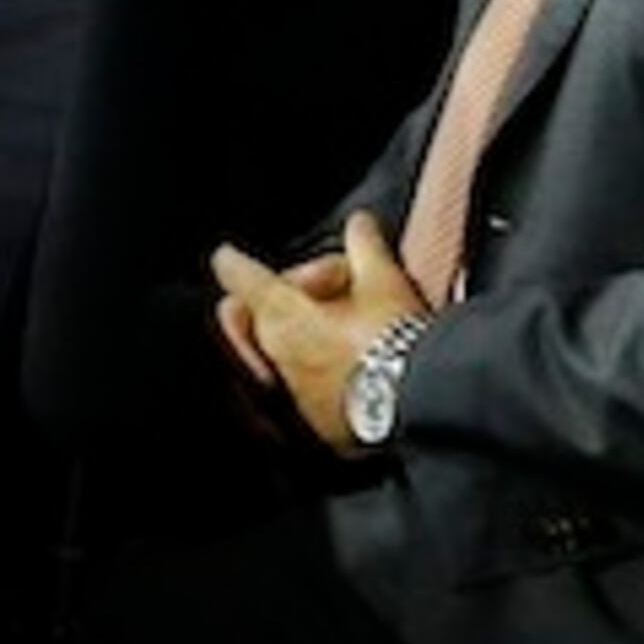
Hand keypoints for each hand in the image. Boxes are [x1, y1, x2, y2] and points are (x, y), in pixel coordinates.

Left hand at [208, 212, 427, 453]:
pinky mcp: (312, 420)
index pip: (241, 278)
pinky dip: (315, 369)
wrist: (416, 404)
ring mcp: (291, 390)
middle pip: (260, 314)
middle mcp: (276, 354)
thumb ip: (364, 245)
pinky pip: (301, 385)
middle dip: (283, 297)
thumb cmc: (394, 341)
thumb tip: (360, 224)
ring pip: (279, 351)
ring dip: (300, 335)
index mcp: (283, 314)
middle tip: (325, 289)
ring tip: (345, 327)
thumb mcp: (383, 279)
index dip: (232, 263)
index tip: (227, 257)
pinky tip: (350, 363)